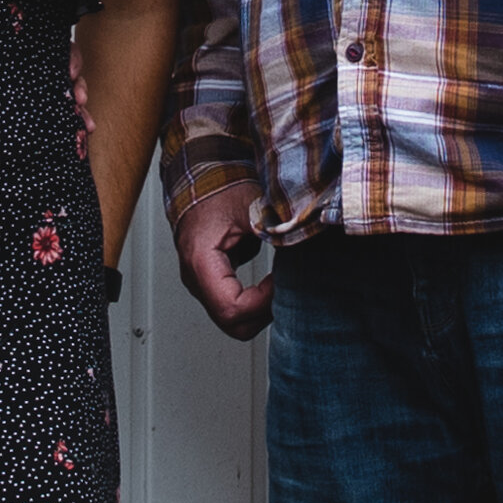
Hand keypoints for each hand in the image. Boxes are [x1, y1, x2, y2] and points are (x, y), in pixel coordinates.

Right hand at [173, 177, 274, 339]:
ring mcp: (201, 283)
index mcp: (201, 262)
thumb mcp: (252, 206)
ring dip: (260, 310)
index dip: (263, 302)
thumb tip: (305, 242)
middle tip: (285, 290)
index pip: (232, 308)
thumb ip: (276, 228)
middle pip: (233, 324)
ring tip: (279, 286)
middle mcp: (196, 279)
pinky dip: (254, 301)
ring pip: (233, 321)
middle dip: (264, 313)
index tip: (281, 281)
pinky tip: (270, 284)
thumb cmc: (218, 189)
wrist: (199, 178)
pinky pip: (233, 306)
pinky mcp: (210, 282)